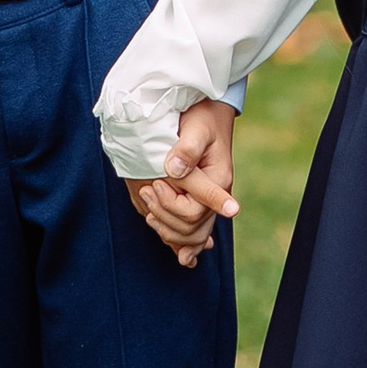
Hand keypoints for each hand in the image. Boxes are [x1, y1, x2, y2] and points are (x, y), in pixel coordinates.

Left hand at [127, 100, 237, 264]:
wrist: (210, 112)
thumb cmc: (202, 117)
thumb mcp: (196, 128)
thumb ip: (186, 149)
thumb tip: (173, 169)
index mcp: (219, 181)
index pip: (194, 212)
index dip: (169, 205)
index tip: (155, 184)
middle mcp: (217, 195)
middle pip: (192, 229)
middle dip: (164, 217)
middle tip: (147, 192)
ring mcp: (209, 200)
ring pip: (193, 235)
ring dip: (168, 230)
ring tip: (149, 209)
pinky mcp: (200, 200)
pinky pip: (196, 232)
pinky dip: (186, 244)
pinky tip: (181, 254)